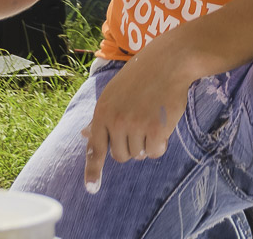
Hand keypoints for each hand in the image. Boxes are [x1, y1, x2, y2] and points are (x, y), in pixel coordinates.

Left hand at [80, 48, 193, 192]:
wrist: (167, 62)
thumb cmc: (140, 77)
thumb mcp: (114, 93)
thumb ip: (102, 117)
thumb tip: (85, 133)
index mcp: (102, 111)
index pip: (95, 148)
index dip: (93, 170)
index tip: (92, 189)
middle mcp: (116, 121)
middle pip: (120, 156)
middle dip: (130, 147)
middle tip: (140, 126)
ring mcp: (135, 125)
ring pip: (139, 155)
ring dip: (146, 143)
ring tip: (152, 118)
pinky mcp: (155, 130)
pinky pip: (155, 152)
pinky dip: (160, 143)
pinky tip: (162, 124)